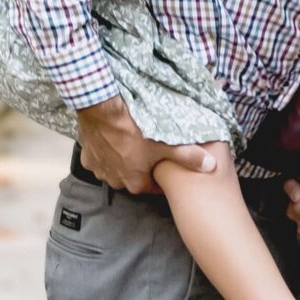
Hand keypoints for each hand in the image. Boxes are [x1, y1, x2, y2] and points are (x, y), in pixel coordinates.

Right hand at [74, 96, 216, 193]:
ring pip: (115, 169)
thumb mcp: (167, 144)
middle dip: (142, 168)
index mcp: (135, 183)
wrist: (102, 112)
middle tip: (149, 151)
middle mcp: (116, 181)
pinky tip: (113, 140)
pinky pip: (99, 159)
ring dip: (122, 160)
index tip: (166, 166)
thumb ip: (190, 157)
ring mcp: (100, 170)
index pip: (154, 187)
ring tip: (131, 144)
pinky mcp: (87, 157)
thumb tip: (211, 166)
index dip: (162, 177)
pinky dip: (106, 152)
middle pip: (133, 178)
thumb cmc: (135, 130)